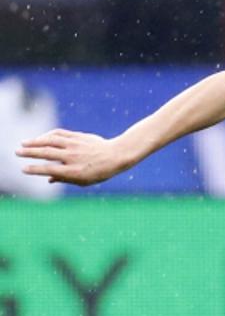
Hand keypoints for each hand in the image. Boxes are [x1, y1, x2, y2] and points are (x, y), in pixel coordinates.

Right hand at [15, 130, 133, 185]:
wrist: (116, 155)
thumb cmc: (99, 171)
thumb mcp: (84, 181)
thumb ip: (65, 179)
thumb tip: (48, 179)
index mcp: (74, 171)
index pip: (50, 169)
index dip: (36, 169)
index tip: (24, 169)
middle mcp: (73, 157)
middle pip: (47, 153)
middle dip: (30, 153)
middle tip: (17, 152)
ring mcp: (75, 146)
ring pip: (51, 141)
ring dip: (35, 142)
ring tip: (23, 143)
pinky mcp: (77, 137)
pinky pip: (59, 134)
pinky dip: (47, 135)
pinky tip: (40, 138)